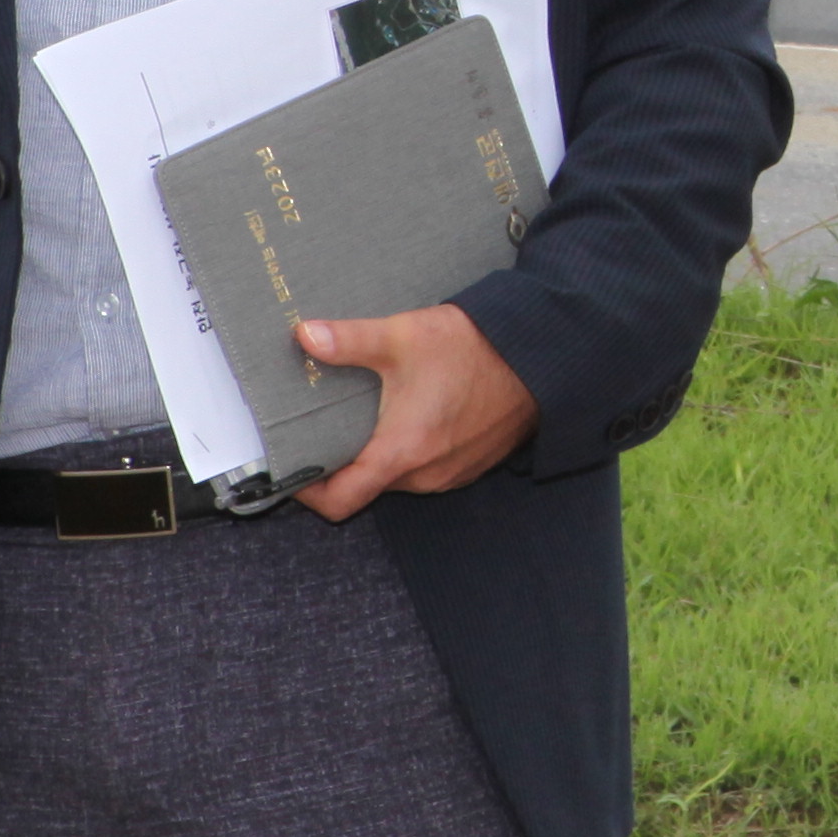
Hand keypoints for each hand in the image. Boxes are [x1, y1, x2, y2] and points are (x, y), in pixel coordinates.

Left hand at [288, 304, 541, 518]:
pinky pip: (427, 470)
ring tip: (375, 416)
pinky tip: (416, 415)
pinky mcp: (471, 465)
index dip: (307, 492)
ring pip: (397, 478)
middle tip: (331, 427)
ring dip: (382, 454)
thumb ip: (350, 339)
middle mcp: (425, 474)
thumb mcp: (405, 336)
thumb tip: (304, 336)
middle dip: (346, 461)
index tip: (293, 471)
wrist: (544, 355)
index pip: (339, 501)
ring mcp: (451, 473)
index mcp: (401, 452)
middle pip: (367, 485)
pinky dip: (412, 451)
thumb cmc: (477, 350)